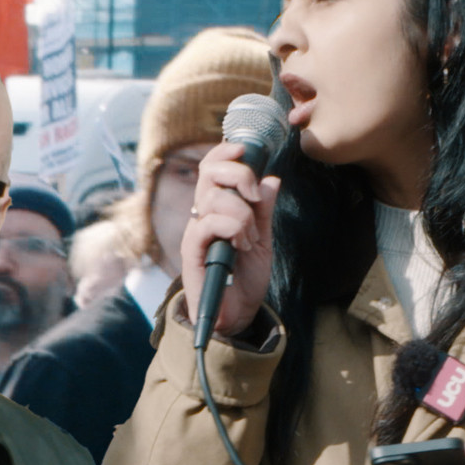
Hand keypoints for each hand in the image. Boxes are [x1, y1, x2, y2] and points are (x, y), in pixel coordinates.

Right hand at [183, 143, 281, 339]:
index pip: (212, 168)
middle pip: (209, 173)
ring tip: (250, 238)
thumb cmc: (245, 279)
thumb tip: (272, 179)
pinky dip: (233, 228)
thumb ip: (263, 210)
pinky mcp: (192, 250)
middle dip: (238, 175)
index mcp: (216, 209)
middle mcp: (201, 216)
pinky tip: (242, 246)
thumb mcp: (263, 238)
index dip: (226, 152)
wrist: (235, 315)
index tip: (246, 149)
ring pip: (214, 197)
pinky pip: (210, 223)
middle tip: (254, 196)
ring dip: (242, 213)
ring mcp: (196, 232)